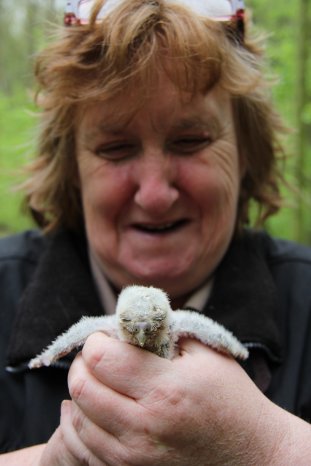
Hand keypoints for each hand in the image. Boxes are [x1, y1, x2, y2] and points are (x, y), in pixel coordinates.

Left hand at [39, 332, 310, 464]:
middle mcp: (145, 426)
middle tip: (97, 356)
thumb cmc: (232, 398)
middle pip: (82, 388)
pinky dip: (81, 424)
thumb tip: (130, 315)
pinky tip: (94, 410)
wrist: (251, 456)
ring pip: (77, 420)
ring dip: (80, 393)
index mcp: (166, 388)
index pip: (101, 358)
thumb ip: (167, 329)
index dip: (97, 341)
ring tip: (98, 381)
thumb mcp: (208, 353)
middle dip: (83, 364)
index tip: (107, 337)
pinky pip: (84, 449)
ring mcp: (134, 457)